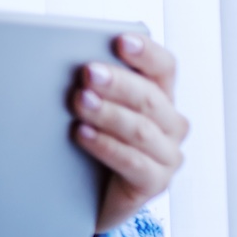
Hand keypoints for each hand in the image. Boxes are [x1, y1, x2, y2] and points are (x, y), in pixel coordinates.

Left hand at [72, 32, 188, 232]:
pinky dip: (106, 146)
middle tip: (89, 73)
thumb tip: (65, 58)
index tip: (121, 40)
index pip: (163, 67)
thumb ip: (93, 85)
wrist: (85, 196)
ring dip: (109, 113)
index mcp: (161, 96)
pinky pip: (133, 162)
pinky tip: (82, 135)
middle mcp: (171, 123)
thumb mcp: (94, 109)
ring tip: (80, 102)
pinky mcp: (155, 183)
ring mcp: (167, 155)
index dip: (145, 52)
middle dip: (118, 83)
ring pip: (141, 129)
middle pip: (149, 97)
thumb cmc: (90, 142)